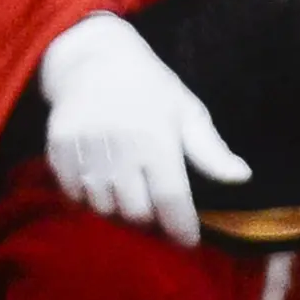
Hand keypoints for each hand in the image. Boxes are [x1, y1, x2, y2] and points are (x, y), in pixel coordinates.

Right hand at [38, 11, 251, 246]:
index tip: (187, 241)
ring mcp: (84, 150)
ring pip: (103, 207)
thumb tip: (242, 178)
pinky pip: (73, 194)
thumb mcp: (186, 111)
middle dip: (149, 219)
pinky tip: (99, 186)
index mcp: (156, 140)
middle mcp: (120, 149)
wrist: (91, 57)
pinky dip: (87, 198)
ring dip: (117, 210)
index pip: (171, 200)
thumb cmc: (148, 86)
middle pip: (136, 212)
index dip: (181, 228)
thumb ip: (210, 150)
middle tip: (154, 210)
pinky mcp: (58, 149)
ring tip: (125, 197)